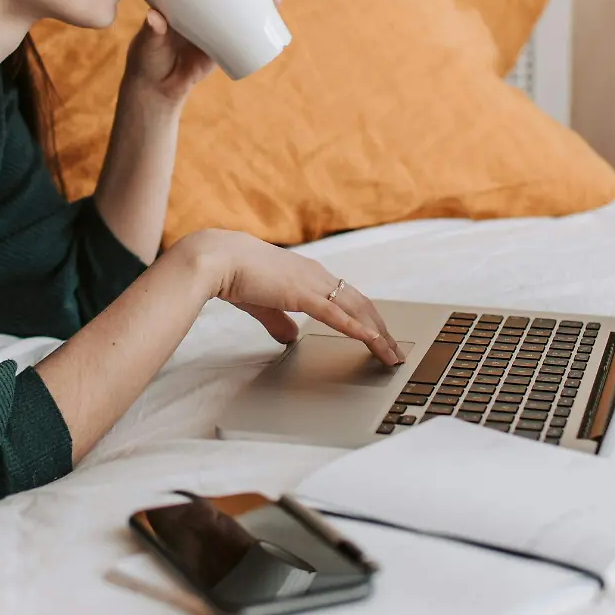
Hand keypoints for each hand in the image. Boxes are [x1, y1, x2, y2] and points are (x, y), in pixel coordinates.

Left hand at [121, 0, 278, 106]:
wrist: (156, 88)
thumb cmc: (147, 57)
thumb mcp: (148, 40)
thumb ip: (152, 30)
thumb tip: (155, 17)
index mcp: (185, 2)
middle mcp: (203, 11)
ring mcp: (215, 29)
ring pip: (241, 10)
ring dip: (260, 2)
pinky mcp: (222, 49)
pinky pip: (243, 36)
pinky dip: (259, 29)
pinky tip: (273, 23)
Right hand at [177, 229, 403, 365]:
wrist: (218, 259)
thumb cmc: (236, 275)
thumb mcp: (263, 303)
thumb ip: (279, 320)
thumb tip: (290, 337)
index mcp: (309, 275)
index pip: (348, 298)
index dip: (367, 319)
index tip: (380, 337)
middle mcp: (318, 276)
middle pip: (362, 305)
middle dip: (382, 330)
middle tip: (396, 352)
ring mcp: (312, 283)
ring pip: (356, 310)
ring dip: (377, 334)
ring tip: (391, 355)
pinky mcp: (302, 293)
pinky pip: (336, 315)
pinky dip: (357, 329)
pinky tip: (372, 341)